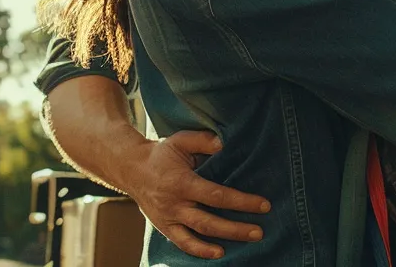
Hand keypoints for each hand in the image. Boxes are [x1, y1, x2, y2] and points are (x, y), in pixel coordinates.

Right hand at [118, 131, 270, 258]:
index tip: (264, 205)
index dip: (241, 202)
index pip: (216, 195)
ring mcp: (169, 218)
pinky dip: (200, 251)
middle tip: (260, 231)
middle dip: (237, 229)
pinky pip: (183, 244)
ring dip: (225, 239)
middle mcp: (174, 204)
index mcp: (181, 182)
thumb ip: (202, 140)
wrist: (131, 170)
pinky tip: (218, 254)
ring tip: (249, 240)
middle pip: (209, 221)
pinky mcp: (165, 227)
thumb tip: (224, 143)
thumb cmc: (161, 155)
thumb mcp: (180, 141)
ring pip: (199, 235)